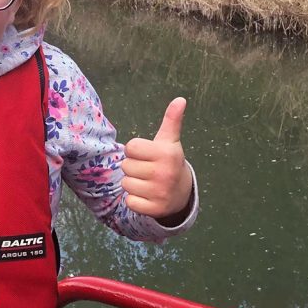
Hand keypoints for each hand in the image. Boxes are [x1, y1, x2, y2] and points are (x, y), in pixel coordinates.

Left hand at [120, 97, 191, 221]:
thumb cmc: (169, 161)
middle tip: (148, 169)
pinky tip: (147, 196)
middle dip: (134, 167)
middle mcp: (164, 173)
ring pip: (125, 184)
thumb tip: (180, 99)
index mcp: (166, 154)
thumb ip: (172, 120)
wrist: (182, 193)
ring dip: (133, 183)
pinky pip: (129, 201)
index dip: (135, 150)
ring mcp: (159, 192)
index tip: (147, 154)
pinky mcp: (154, 209)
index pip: (130, 147)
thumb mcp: (170, 141)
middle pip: (126, 166)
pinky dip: (135, 200)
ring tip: (147, 182)